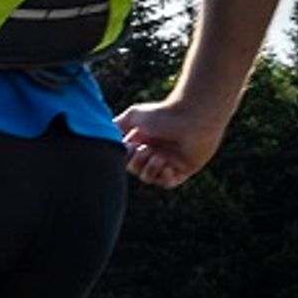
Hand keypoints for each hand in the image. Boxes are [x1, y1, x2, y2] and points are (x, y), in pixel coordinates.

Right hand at [113, 99, 227, 188]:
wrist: (193, 116)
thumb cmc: (164, 113)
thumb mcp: (134, 116)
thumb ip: (116, 126)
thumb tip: (104, 137)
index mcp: (144, 140)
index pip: (126, 158)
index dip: (125, 155)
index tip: (130, 144)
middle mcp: (156, 151)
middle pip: (135, 170)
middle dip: (137, 162)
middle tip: (147, 149)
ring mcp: (170, 161)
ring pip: (150, 178)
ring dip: (150, 168)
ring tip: (160, 156)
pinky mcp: (184, 169)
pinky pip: (168, 184)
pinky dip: (164, 177)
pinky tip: (168, 165)